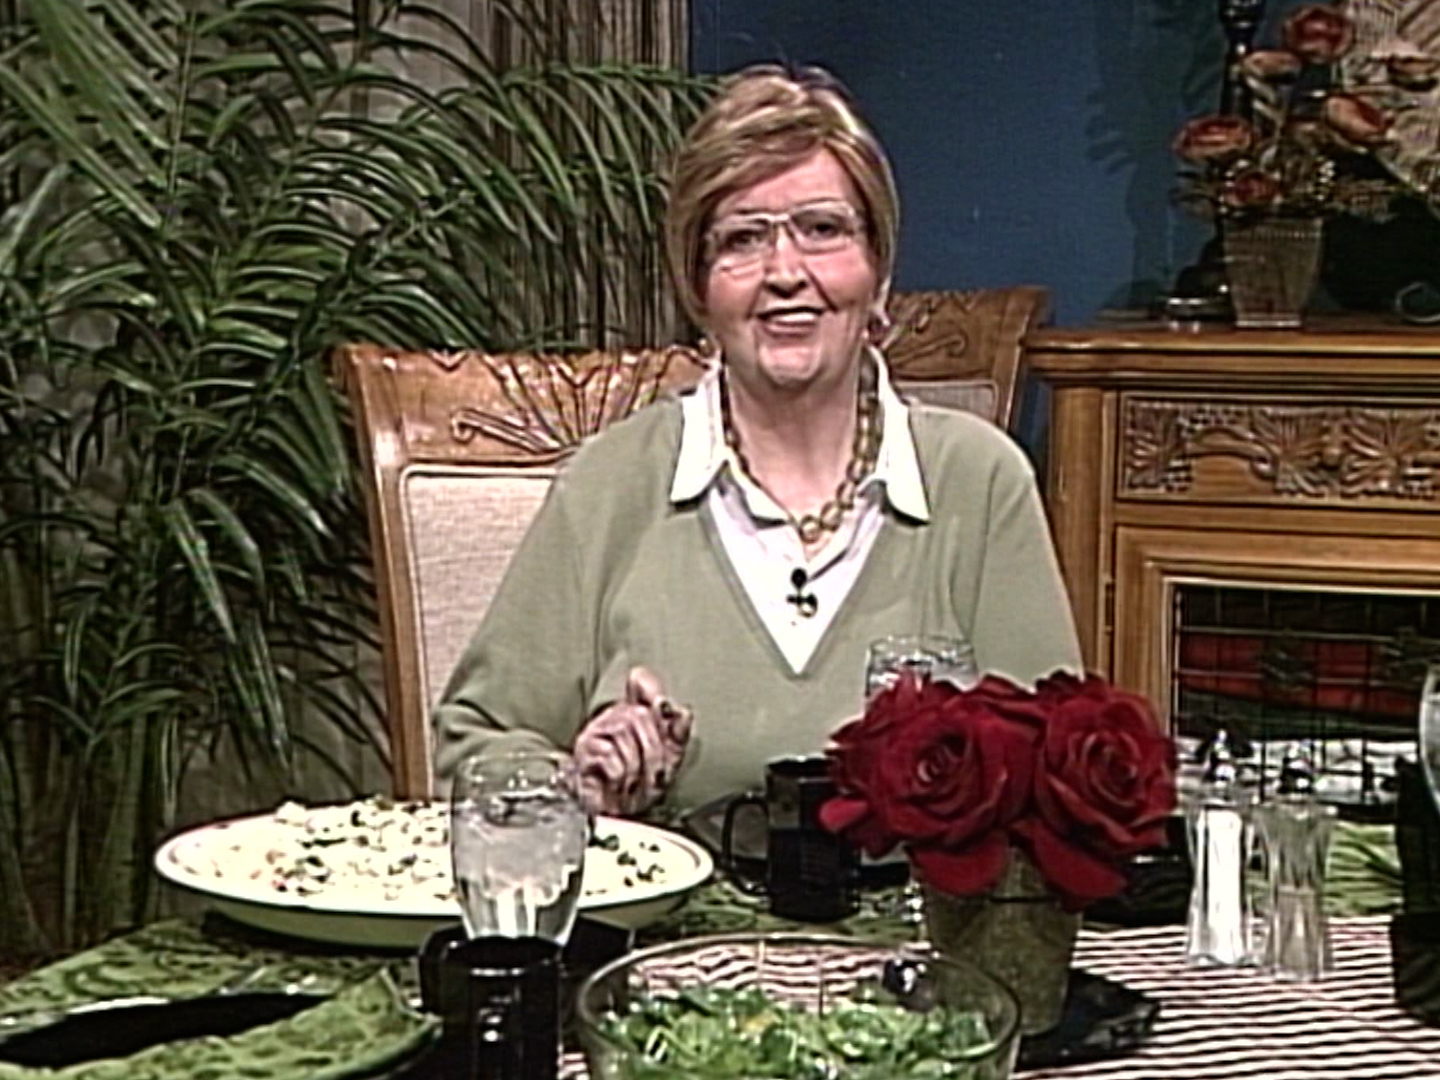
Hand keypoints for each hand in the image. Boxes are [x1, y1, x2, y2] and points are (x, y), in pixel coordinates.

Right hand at [573, 667, 692, 815]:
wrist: (615, 819)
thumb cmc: (639, 788)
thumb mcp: (669, 759)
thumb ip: (677, 732)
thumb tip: (682, 711)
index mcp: (635, 714)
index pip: (642, 681)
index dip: (653, 693)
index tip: (664, 711)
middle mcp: (613, 719)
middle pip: (638, 714)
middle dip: (654, 750)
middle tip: (657, 773)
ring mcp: (594, 735)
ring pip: (622, 731)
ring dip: (637, 766)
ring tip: (635, 783)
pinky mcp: (582, 756)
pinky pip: (606, 754)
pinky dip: (619, 773)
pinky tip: (618, 783)